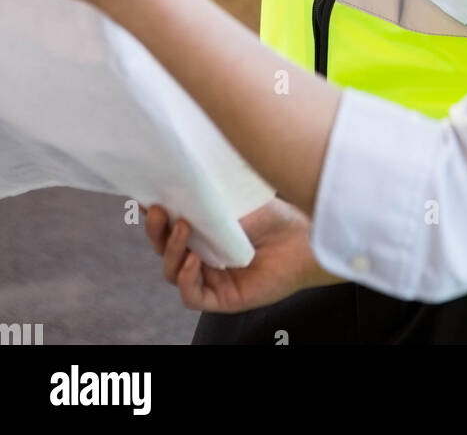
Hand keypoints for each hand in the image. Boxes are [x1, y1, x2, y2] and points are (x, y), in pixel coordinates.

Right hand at [144, 197, 343, 311]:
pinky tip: (195, 260)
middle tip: (158, 211)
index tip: (146, 198)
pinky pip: (192, 296)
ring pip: (173, 272)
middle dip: (156, 231)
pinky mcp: (223, 298)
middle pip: (165, 250)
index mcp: (203, 232)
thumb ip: (205, 201)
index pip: (169, 227)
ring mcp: (212, 278)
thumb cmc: (275, 217)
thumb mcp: (234, 203)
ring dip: (173, 251)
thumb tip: (177, 183)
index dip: (155, 216)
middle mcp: (204, 255)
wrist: (304, 238)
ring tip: (184, 229)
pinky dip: (187, 279)